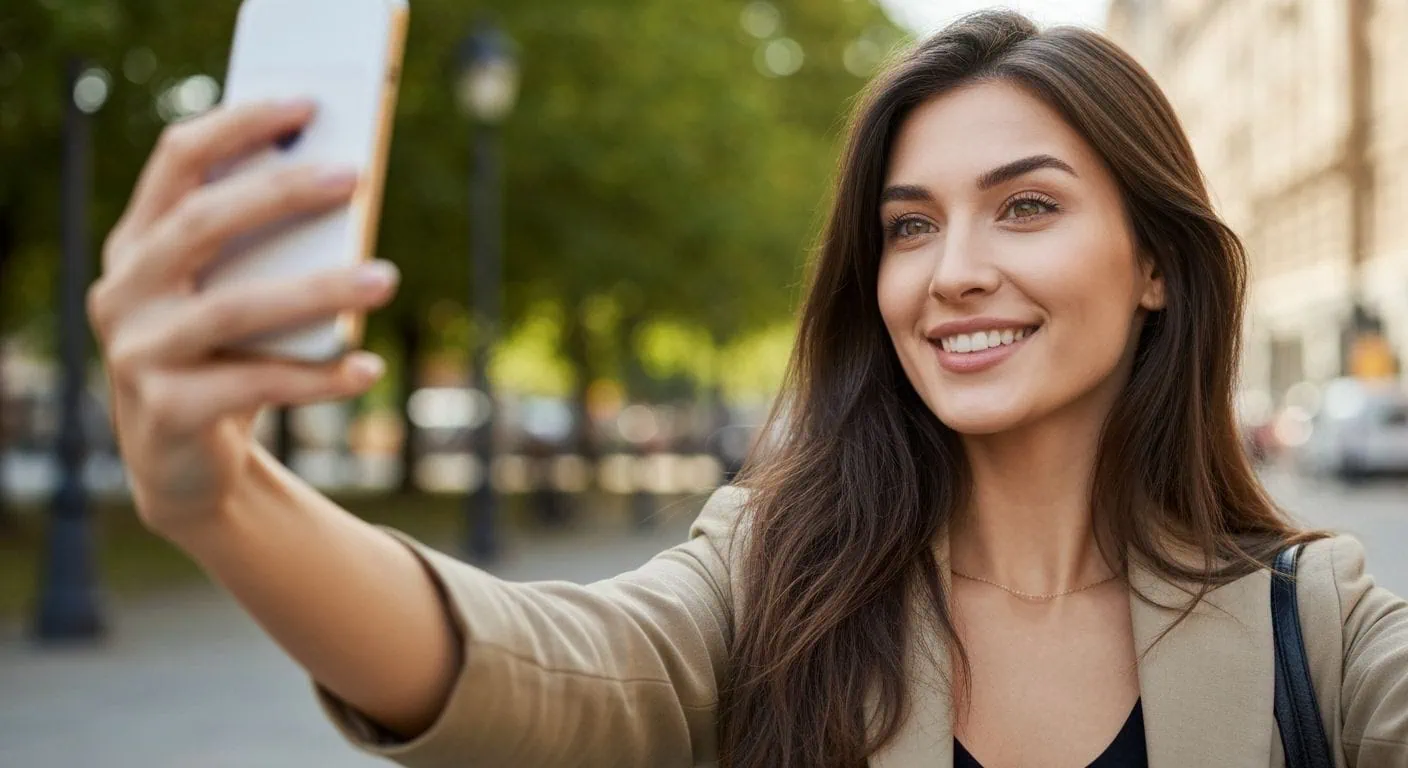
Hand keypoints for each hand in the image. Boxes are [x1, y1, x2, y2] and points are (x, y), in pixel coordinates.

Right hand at [88, 100, 399, 538]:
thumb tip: (348, 192)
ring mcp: (137, 352)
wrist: (184, 464)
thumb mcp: (231, 295)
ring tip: (386, 278)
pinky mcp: (165, 411)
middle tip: (355, 176)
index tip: (306, 105)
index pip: (177, 161)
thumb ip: (264, 250)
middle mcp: (125, 290)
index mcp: (139, 243)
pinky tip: (367, 369)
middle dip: (281, 193)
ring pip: (234, 308)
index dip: (238, 126)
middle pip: (202, 224)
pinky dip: (318, 377)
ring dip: (317, 291)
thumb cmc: (223, 357)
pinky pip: (253, 385)